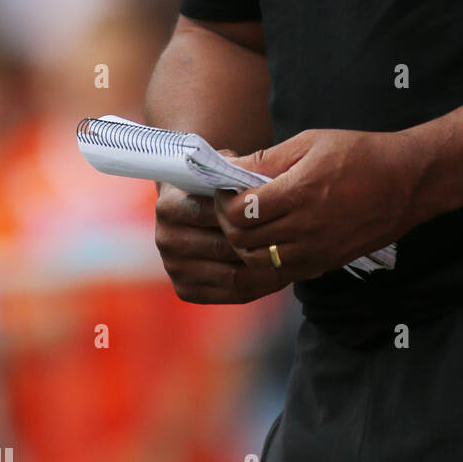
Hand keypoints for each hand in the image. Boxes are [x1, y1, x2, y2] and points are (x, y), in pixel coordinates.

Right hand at [154, 161, 293, 302]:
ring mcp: (174, 268)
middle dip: (261, 243)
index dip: (248, 213)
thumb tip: (262, 182)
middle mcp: (166, 239)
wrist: (191, 203)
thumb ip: (237, 173)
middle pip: (223, 248)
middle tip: (297, 239)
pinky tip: (283, 272)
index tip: (281, 211)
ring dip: (267, 268)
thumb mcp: (223, 168)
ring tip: (297, 257)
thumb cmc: (215, 184)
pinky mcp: (185, 289)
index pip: (212, 213)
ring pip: (232, 275)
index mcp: (169, 206)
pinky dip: (262, 284)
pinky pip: (232, 293)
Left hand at [213, 128, 422, 281]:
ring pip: (258, 261)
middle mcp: (305, 228)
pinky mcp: (326, 264)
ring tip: (250, 221)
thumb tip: (229, 166)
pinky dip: (268, 257)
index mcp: (299, 193)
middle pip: (242, 240)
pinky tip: (272, 237)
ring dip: (245, 243)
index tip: (225, 186)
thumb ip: (267, 159)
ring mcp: (316, 252)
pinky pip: (282, 271)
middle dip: (228, 221)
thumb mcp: (311, 142)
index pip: (239, 212)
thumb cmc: (360, 154)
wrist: (408, 182)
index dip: (223, 199)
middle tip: (231, 202)